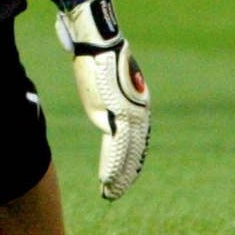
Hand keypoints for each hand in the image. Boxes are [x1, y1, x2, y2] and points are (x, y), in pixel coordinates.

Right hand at [56, 0, 150, 199]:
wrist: (99, 41)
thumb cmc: (98, 55)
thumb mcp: (104, 80)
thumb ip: (105, 97)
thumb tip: (101, 103)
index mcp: (135, 104)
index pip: (135, 138)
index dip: (128, 158)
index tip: (122, 173)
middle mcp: (137, 113)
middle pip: (134, 150)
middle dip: (126, 172)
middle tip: (118, 191)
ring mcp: (130, 115)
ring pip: (128, 153)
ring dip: (119, 175)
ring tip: (112, 192)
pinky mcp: (119, 115)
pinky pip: (117, 148)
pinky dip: (112, 166)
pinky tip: (107, 180)